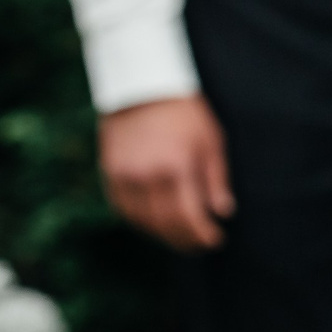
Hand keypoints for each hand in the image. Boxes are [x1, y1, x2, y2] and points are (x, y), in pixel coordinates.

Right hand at [99, 94, 234, 250]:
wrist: (142, 86)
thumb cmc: (184, 113)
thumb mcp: (210, 141)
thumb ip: (216, 179)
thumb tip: (222, 212)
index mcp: (176, 167)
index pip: (189, 217)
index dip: (202, 235)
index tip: (215, 240)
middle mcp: (147, 176)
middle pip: (165, 224)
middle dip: (184, 240)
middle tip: (198, 245)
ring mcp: (124, 176)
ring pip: (142, 221)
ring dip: (162, 234)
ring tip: (178, 236)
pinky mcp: (110, 173)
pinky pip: (124, 209)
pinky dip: (140, 221)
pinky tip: (154, 222)